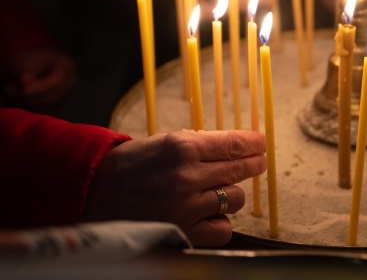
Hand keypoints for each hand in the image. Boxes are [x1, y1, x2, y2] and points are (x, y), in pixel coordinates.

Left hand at [1, 48, 75, 110]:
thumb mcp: (24, 61)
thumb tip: (25, 84)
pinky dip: (27, 107)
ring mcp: (65, 95)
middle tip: (7, 90)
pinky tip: (17, 97)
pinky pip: (41, 112)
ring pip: (45, 106)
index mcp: (67, 66)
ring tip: (9, 90)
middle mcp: (70, 82)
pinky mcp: (55, 106)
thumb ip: (25, 71)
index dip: (41, 87)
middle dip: (28, 96)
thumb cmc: (27, 61)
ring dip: (24, 102)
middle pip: (52, 96)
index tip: (24, 91)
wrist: (26, 67)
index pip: (58, 80)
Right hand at [84, 129, 265, 246]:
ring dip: (232, 193)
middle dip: (254, 164)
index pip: (232, 143)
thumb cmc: (132, 163)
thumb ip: (198, 145)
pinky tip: (212, 213)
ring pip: (234, 199)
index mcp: (183, 147)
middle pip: (238, 170)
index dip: (253, 143)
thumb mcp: (164, 142)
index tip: (262, 143)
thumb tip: (231, 148)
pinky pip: (222, 229)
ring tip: (221, 189)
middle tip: (259, 162)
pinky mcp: (182, 231)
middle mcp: (188, 176)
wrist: (97, 189)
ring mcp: (186, 206)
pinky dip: (221, 221)